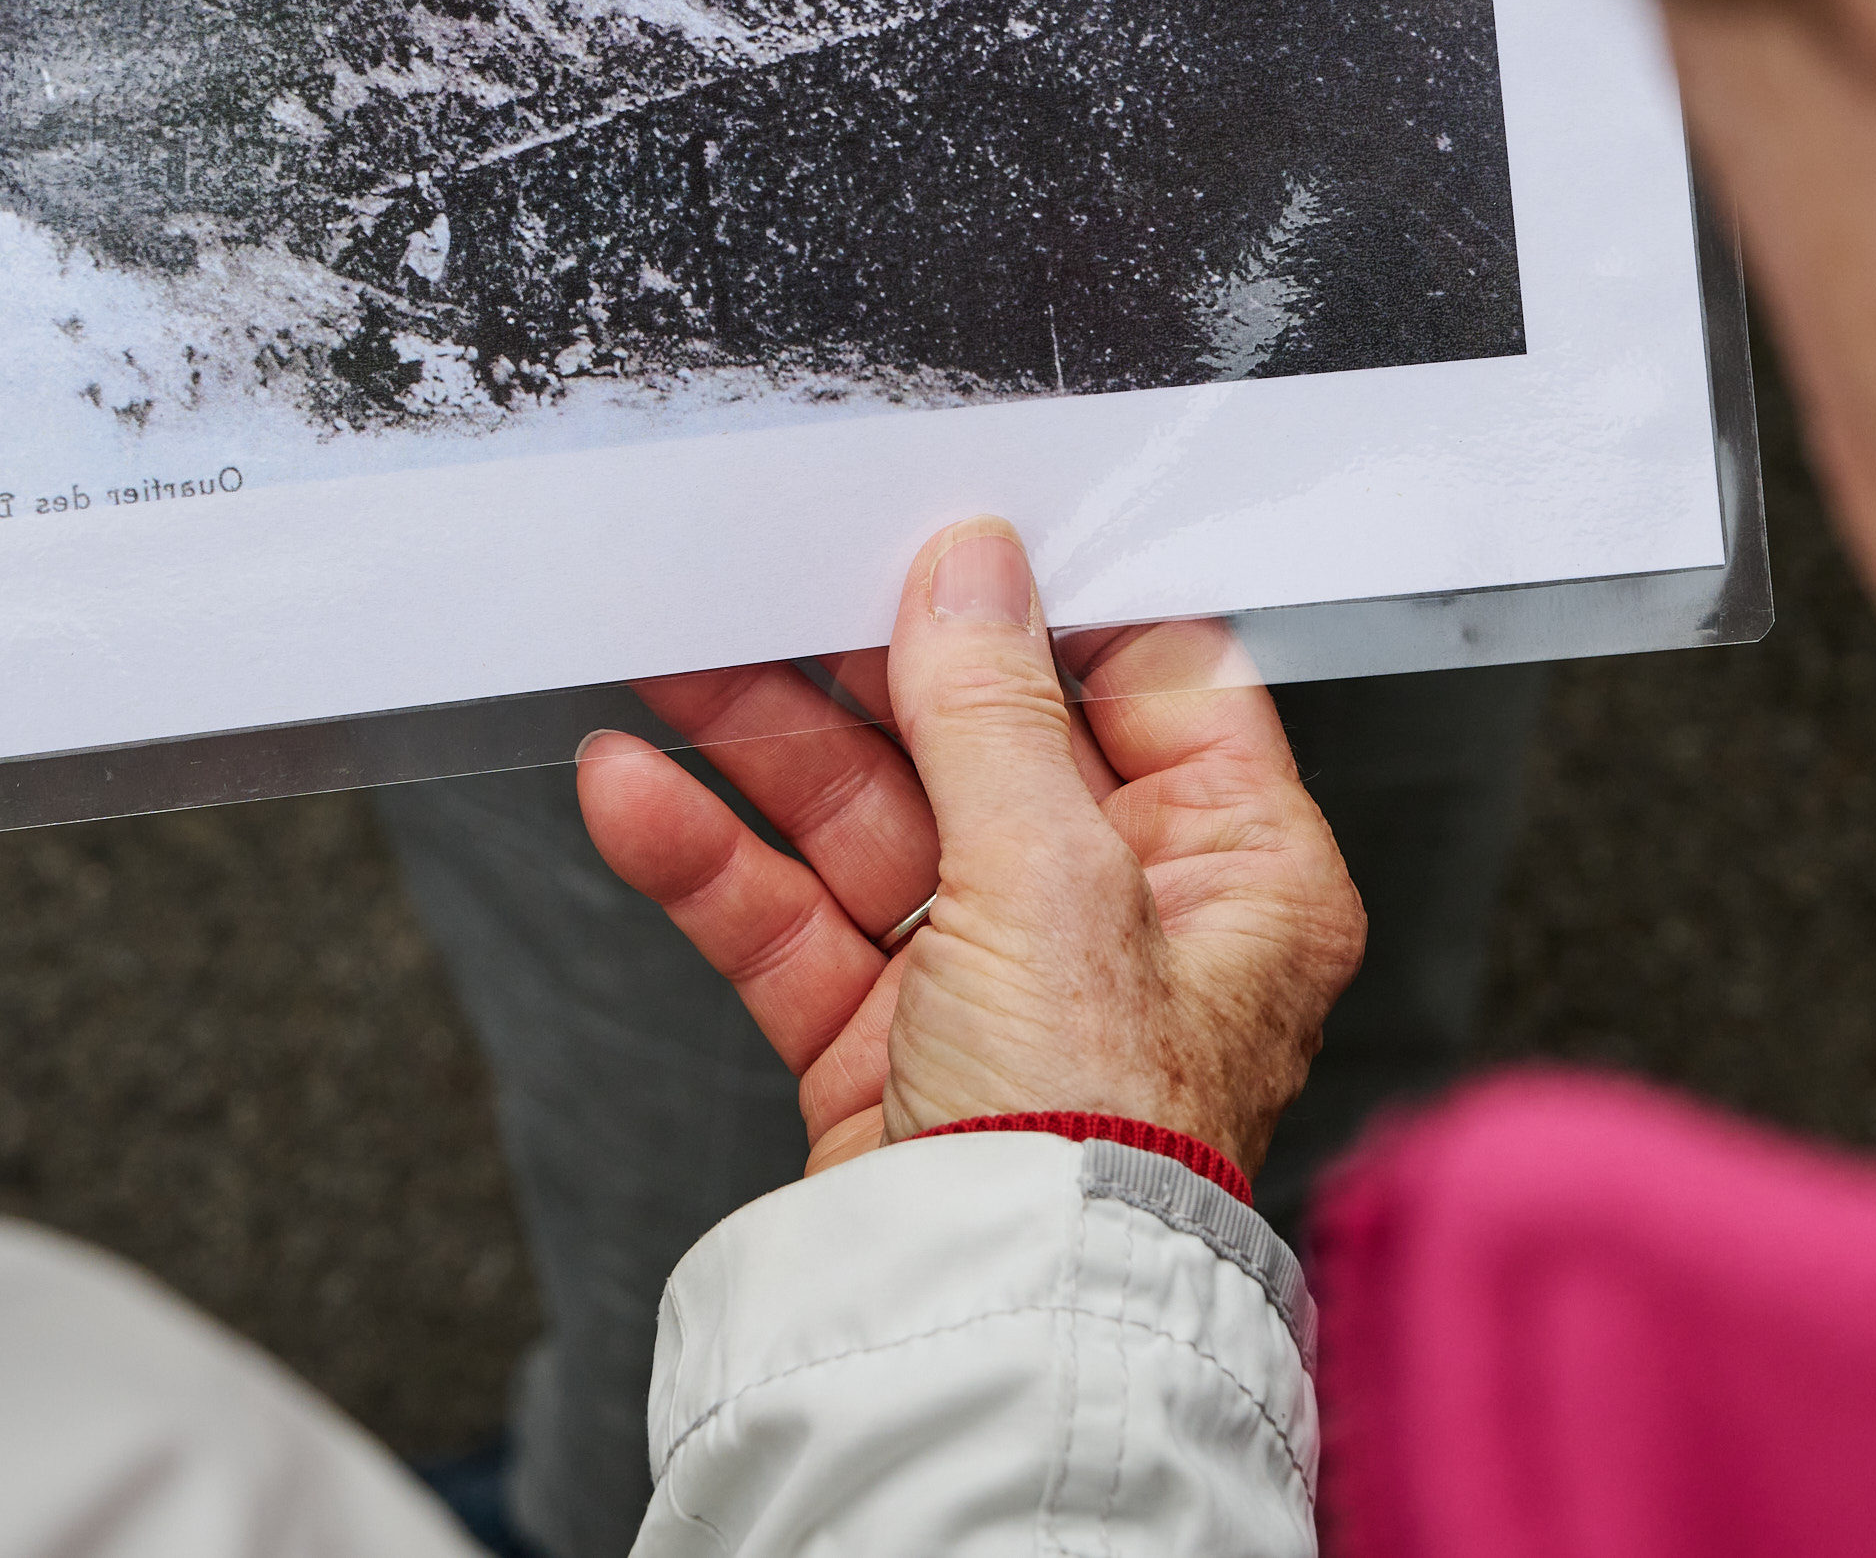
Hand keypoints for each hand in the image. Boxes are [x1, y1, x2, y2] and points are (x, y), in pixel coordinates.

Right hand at [576, 517, 1365, 1180]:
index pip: (1147, 684)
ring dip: (762, 745)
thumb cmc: (1089, 1147)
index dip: (1039, 607)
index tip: (943, 532)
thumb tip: (974, 567)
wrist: (986, 1343)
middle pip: (983, 743)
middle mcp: (1126, 924)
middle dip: (861, 668)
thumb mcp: (1054, 882)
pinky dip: (713, 860)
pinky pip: (794, 923)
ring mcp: (997, 987)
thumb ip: (995, 711)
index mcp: (1238, 872)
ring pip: (870, 823)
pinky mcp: (885, 1049)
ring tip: (669, 660)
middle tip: (769, 579)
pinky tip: (637, 794)